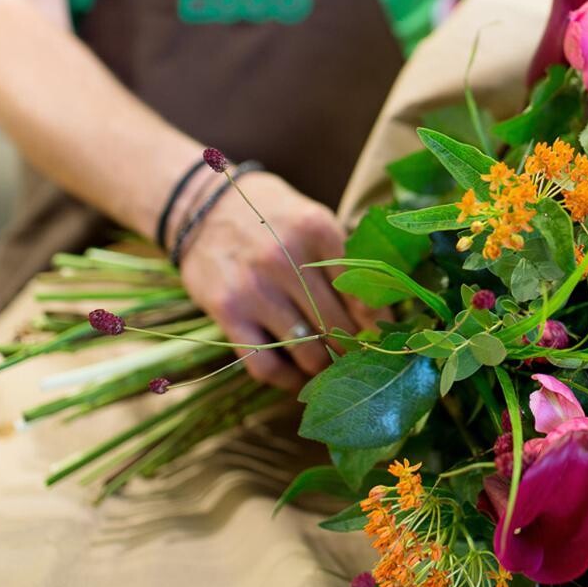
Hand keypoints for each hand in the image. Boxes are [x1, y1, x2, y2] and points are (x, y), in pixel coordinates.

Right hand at [178, 172, 372, 391]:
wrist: (202, 206)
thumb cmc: (273, 217)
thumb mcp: (313, 219)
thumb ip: (345, 259)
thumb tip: (382, 311)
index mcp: (317, 230)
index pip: (362, 291)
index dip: (379, 322)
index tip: (385, 335)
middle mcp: (286, 259)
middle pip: (337, 325)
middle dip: (355, 349)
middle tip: (363, 358)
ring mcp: (254, 288)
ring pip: (307, 351)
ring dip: (325, 367)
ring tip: (333, 367)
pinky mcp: (227, 311)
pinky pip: (264, 364)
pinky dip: (286, 379)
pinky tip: (298, 377)